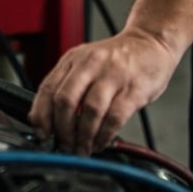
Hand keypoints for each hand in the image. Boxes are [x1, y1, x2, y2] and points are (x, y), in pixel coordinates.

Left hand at [28, 29, 179, 153]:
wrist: (151, 43)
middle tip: (65, 146)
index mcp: (73, 59)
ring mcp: (113, 75)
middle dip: (62, 130)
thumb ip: (68, 85)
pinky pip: (114, 118)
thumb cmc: (117, 59)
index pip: (48, 88)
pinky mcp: (133, 89)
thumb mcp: (86, 63)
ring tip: (82, 149)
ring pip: (90, 111)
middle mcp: (91, 64)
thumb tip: (47, 120)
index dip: (41, 116)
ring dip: (83, 137)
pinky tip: (100, 142)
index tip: (42, 134)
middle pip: (66, 100)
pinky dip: (104, 136)